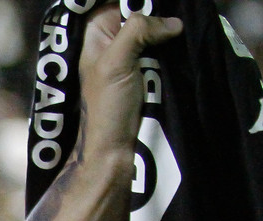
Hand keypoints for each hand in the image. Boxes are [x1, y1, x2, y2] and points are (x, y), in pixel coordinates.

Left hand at [78, 7, 183, 168]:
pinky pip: (163, 46)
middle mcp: (112, 41)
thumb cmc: (107, 106)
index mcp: (95, 35)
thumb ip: (137, 30)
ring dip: (166, 28)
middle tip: (174, 18)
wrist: (114, 147)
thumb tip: (172, 22)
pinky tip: (183, 40)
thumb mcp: (115, 62)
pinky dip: (172, 44)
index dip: (134, 2)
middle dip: (154, 14)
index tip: (155, 8)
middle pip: (137, 12)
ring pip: (153, 29)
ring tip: (179, 30)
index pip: (114, 3)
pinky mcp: (148, 69)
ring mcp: (131, 55)